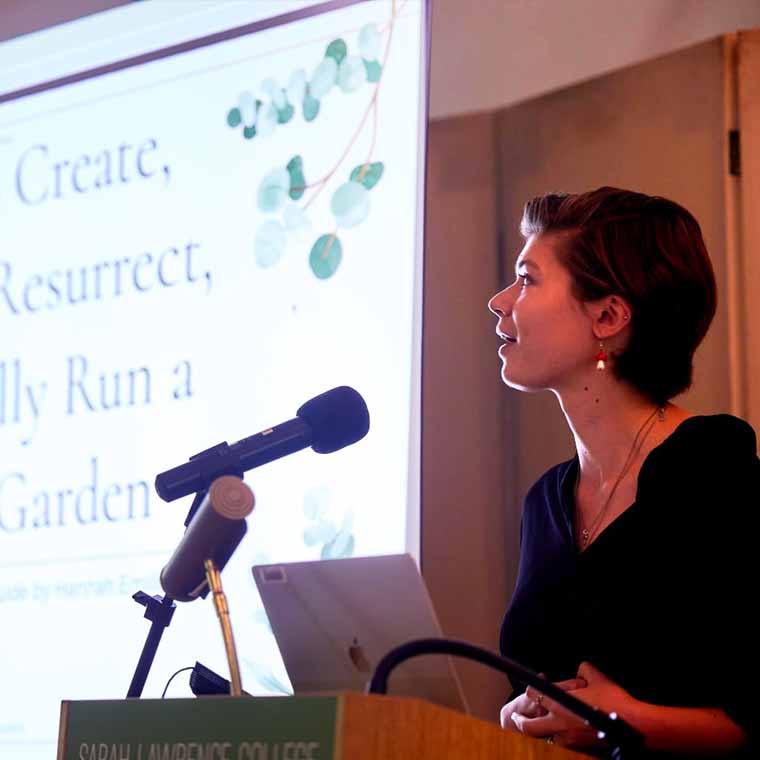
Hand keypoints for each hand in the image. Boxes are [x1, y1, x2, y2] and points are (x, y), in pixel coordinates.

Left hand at [510, 662, 635, 750]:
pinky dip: (557, 740)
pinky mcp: (580, 749)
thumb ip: (584, 670)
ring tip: (538, 726)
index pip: (535, 696)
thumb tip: (580, 668)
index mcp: (561, 704)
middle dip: (521, 721)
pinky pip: (561, 746)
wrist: (634, 726)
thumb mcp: (598, 678)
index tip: (529, 689)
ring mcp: (569, 740)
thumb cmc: (615, 701)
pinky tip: (561, 734)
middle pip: (530, 727)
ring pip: (545, 739)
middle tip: (517, 717)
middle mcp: (560, 724)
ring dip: (540, 733)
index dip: (530, 691)